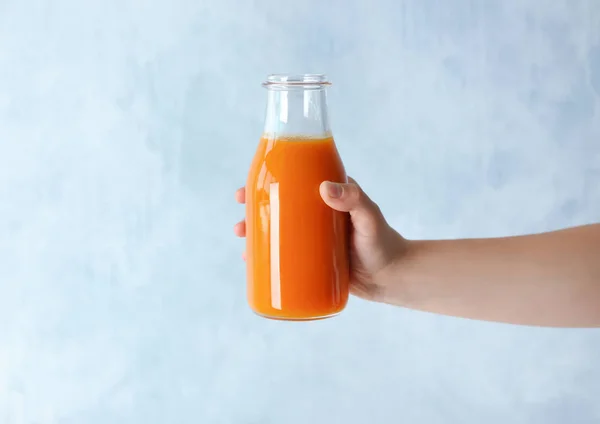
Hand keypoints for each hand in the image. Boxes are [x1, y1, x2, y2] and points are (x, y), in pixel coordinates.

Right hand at [234, 178, 406, 302]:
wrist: (392, 278)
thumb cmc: (383, 243)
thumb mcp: (369, 218)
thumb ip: (354, 200)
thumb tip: (325, 188)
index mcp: (327, 197)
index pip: (293, 183)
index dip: (268, 183)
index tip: (249, 187)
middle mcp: (316, 215)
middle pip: (279, 207)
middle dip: (254, 211)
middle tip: (240, 220)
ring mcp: (313, 239)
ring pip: (279, 231)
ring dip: (256, 233)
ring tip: (242, 241)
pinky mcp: (312, 260)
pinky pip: (285, 255)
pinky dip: (267, 256)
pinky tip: (252, 262)